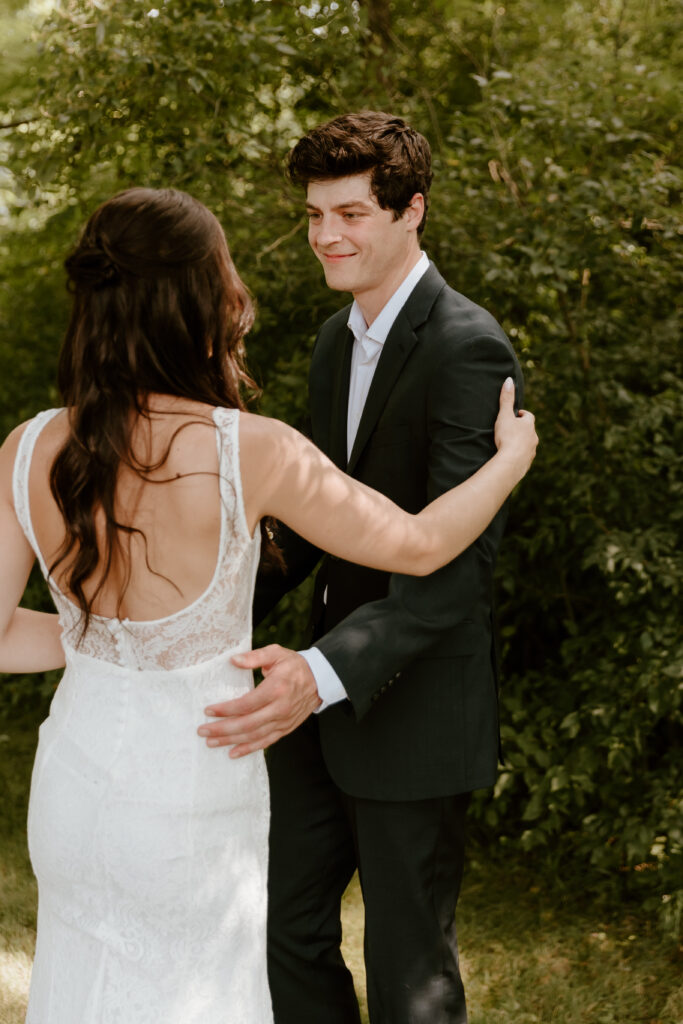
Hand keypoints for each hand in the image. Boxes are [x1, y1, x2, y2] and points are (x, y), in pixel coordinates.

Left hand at [197, 644, 321, 757]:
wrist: (321, 679)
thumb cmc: (295, 665)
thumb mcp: (276, 653)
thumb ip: (255, 657)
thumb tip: (233, 660)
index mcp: (276, 689)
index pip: (246, 704)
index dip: (226, 709)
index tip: (208, 710)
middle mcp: (280, 709)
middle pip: (247, 724)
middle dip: (222, 729)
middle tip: (202, 731)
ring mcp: (283, 721)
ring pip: (254, 736)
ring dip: (231, 741)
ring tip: (211, 743)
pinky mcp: (286, 729)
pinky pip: (266, 742)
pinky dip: (249, 749)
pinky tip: (233, 753)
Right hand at [494, 377, 537, 477]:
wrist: (511, 462)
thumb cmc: (508, 437)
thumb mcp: (504, 416)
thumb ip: (506, 399)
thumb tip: (509, 380)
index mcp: (529, 425)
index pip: (528, 416)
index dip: (522, 415)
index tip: (515, 415)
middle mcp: (534, 437)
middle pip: (529, 431)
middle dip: (522, 429)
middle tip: (511, 429)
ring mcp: (531, 451)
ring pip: (528, 444)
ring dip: (521, 443)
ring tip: (509, 444)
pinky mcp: (527, 463)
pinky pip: (524, 457)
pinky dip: (519, 455)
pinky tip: (511, 457)